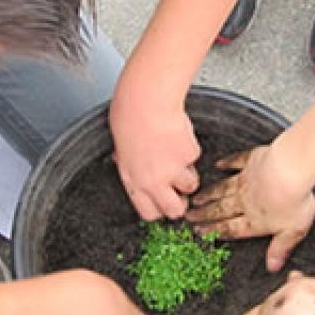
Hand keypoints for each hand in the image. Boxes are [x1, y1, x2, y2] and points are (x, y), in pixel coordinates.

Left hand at [110, 91, 200, 220]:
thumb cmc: (129, 116)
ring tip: (177, 154)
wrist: (146, 101)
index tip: (163, 203)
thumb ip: (129, 164)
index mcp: (133, 181)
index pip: (149, 213)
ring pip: (190, 186)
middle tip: (180, 192)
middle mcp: (154, 181)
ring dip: (188, 174)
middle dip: (181, 204)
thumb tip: (133, 167)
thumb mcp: (120, 147)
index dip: (159, 210)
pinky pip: (195, 158)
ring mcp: (173, 170)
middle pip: (175, 211)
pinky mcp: (189, 156)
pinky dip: (190, 148)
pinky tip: (178, 135)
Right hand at [187, 145, 314, 271]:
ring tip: (196, 198)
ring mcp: (248, 181)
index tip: (199, 232)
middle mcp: (247, 202)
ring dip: (209, 195)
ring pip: (224, 190)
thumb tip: (272, 266)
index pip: (231, 228)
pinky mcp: (253, 161)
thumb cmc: (295, 202)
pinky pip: (237, 162)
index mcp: (255, 220)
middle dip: (205, 214)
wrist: (291, 172)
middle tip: (189, 215)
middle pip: (222, 209)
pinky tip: (218, 165)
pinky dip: (227, 163)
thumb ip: (280, 249)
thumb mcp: (292, 233)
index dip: (215, 231)